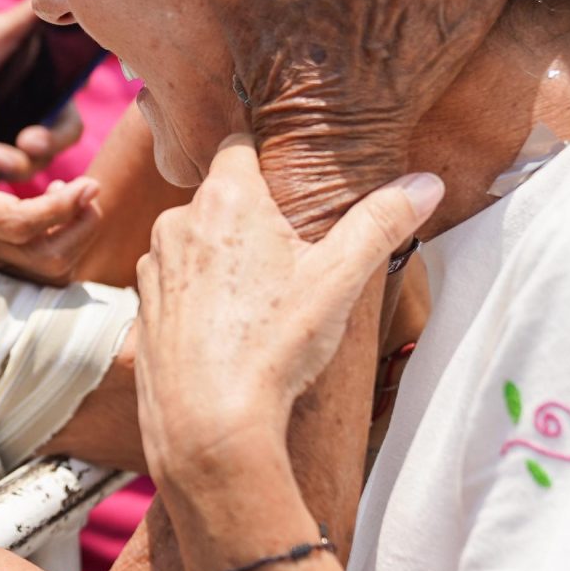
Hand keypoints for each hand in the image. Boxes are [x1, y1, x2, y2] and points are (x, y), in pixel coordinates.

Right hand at [0, 91, 102, 284]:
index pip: (17, 223)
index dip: (59, 210)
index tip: (87, 184)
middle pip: (42, 256)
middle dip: (78, 227)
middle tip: (90, 187)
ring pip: (42, 267)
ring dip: (72, 236)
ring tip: (74, 194)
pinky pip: (34, 264)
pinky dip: (58, 240)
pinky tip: (52, 203)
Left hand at [134, 139, 439, 474]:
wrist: (208, 427)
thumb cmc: (272, 348)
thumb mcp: (338, 281)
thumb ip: (380, 224)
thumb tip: (427, 183)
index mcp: (224, 198)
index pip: (239, 143)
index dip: (269, 158)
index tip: (295, 184)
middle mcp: (176, 223)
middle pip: (220, 198)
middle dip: (253, 217)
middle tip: (292, 257)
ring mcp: (152, 269)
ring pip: (195, 243)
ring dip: (223, 259)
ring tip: (261, 302)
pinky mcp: (142, 312)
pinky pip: (176, 288)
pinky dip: (199, 300)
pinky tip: (229, 333)